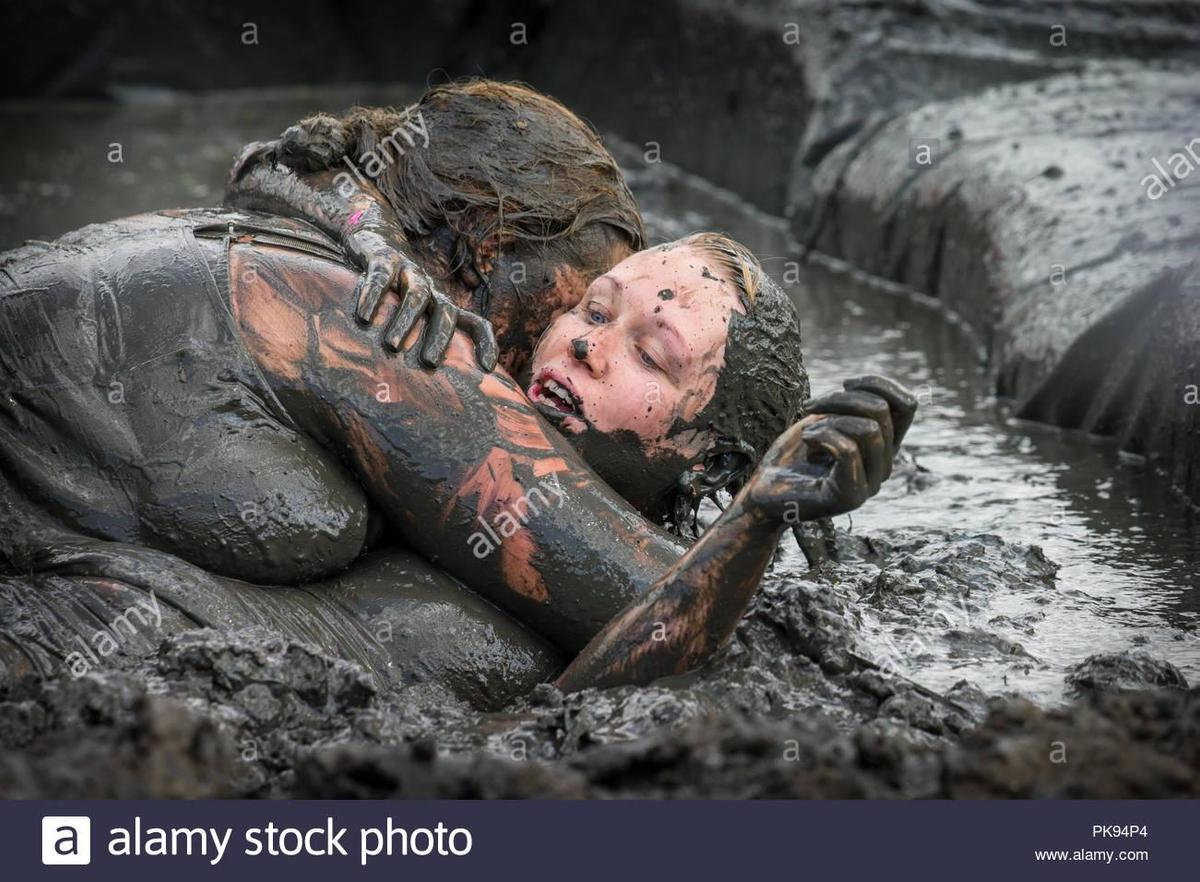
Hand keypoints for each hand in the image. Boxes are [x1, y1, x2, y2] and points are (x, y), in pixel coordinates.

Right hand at [345, 224, 497, 370]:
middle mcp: (431, 290)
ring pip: (416, 295)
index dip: (486, 343)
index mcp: (442, 305)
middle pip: (446, 312)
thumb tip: (414, 388)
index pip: (475, 323)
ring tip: (392, 346)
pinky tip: (365, 317)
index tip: (487, 368)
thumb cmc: (394, 289)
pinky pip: (381, 277)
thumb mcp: (412, 314)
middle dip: (440, 338)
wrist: (375, 236)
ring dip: (406, 321)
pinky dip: (374, 296)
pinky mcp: (383, 258)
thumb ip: (417, 340)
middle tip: (430, 363)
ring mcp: (409, 272)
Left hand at [747, 374, 916, 523]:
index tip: (845, 383)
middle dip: (841, 398)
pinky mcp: (851, 497)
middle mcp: (884, 466)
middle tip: (809, 406)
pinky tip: (806, 441)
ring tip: (806, 431)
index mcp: (883, 446)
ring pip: (870, 430)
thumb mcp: (824, 420)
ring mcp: (870, 484)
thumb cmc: (792, 455)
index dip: (880, 384)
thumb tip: (867, 387)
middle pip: (882, 411)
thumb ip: (852, 406)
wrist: (766, 492)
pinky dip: (823, 436)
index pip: (907, 406)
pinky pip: (849, 451)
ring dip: (831, 419)